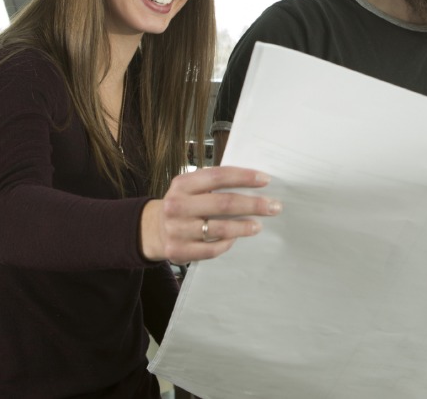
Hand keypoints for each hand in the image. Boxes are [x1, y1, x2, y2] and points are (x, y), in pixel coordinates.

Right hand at [140, 166, 281, 263]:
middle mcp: (177, 205)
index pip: (218, 176)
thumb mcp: (191, 187)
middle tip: (273, 206)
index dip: (244, 177)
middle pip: (224, 203)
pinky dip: (227, 243)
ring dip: (244, 226)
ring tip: (258, 225)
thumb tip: (254, 182)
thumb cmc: (183, 205)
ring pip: (220, 228)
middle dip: (253, 204)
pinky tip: (235, 238)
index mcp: (182, 184)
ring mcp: (177, 229)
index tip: (266, 179)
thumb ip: (214, 183)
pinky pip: (212, 249)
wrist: (153, 230)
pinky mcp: (179, 250)